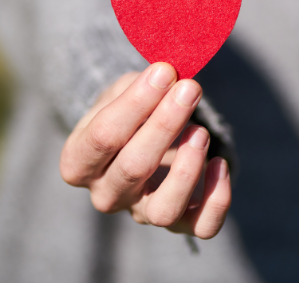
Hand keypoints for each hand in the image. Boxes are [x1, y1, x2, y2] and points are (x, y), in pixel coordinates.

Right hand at [60, 62, 231, 238]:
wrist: (140, 139)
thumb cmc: (127, 112)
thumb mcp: (121, 92)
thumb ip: (139, 86)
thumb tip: (168, 74)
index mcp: (79, 162)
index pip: (102, 137)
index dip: (135, 104)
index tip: (164, 72)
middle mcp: (106, 195)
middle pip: (133, 169)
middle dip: (164, 124)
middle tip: (189, 88)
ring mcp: (141, 213)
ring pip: (163, 210)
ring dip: (186, 169)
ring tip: (201, 132)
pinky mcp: (179, 223)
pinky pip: (201, 226)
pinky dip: (217, 199)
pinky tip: (220, 163)